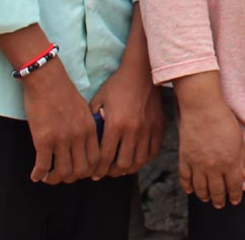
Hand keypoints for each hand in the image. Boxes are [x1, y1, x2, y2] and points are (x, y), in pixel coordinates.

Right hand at [20, 59, 100, 183]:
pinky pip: (42, 166)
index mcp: (90, 129)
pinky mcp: (43, 140)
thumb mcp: (84, 109)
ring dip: (54, 179)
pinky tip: (35, 175)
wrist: (47, 80)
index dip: (87, 171)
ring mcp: (61, 139)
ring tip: (48, 177)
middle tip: (61, 175)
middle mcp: (78, 136)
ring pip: (62, 172)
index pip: (95, 160)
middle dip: (71, 177)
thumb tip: (84, 145)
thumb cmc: (63, 92)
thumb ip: (87, 127)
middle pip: (80, 170)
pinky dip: (39, 175)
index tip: (78, 171)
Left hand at [88, 55, 164, 177]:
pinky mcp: (159, 126)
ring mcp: (148, 129)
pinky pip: (154, 151)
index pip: (105, 157)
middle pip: (123, 164)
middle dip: (112, 172)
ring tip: (121, 167)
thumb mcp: (99, 100)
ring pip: (139, 161)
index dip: (98, 169)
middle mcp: (133, 130)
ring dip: (128, 168)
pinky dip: (145, 159)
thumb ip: (92, 120)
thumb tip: (85, 140)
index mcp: (115, 124)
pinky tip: (137, 157)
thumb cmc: (118, 85)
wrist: (143, 71)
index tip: (93, 173)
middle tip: (106, 171)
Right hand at [174, 74, 244, 209]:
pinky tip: (191, 190)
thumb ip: (241, 159)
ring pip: (200, 188)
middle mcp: (213, 167)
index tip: (235, 200)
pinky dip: (187, 186)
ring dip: (204, 196)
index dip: (235, 195)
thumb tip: (244, 176)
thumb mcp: (239, 139)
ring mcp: (197, 164)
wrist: (202, 109)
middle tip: (221, 205)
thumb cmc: (224, 121)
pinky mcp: (185, 158)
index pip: (233, 186)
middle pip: (217, 190)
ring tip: (207, 199)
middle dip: (220, 200)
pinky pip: (185, 178)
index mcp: (229, 162)